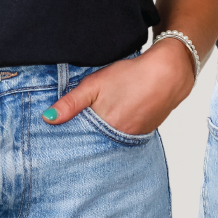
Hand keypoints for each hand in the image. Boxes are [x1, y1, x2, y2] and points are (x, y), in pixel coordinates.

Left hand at [43, 39, 195, 134]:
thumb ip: (71, 103)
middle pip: (96, 144)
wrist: (168, 73)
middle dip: (85, 141)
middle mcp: (121, 138)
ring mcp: (135, 136)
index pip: (81, 143)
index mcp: (106, 128)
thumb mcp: (95, 84)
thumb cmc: (131, 75)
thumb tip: (48, 118)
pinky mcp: (145, 132)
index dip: (70, 140)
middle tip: (74, 134)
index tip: (59, 141)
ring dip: (101, 136)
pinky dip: (117, 131)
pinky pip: (125, 137)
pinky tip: (115, 119)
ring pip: (111, 141)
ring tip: (95, 125)